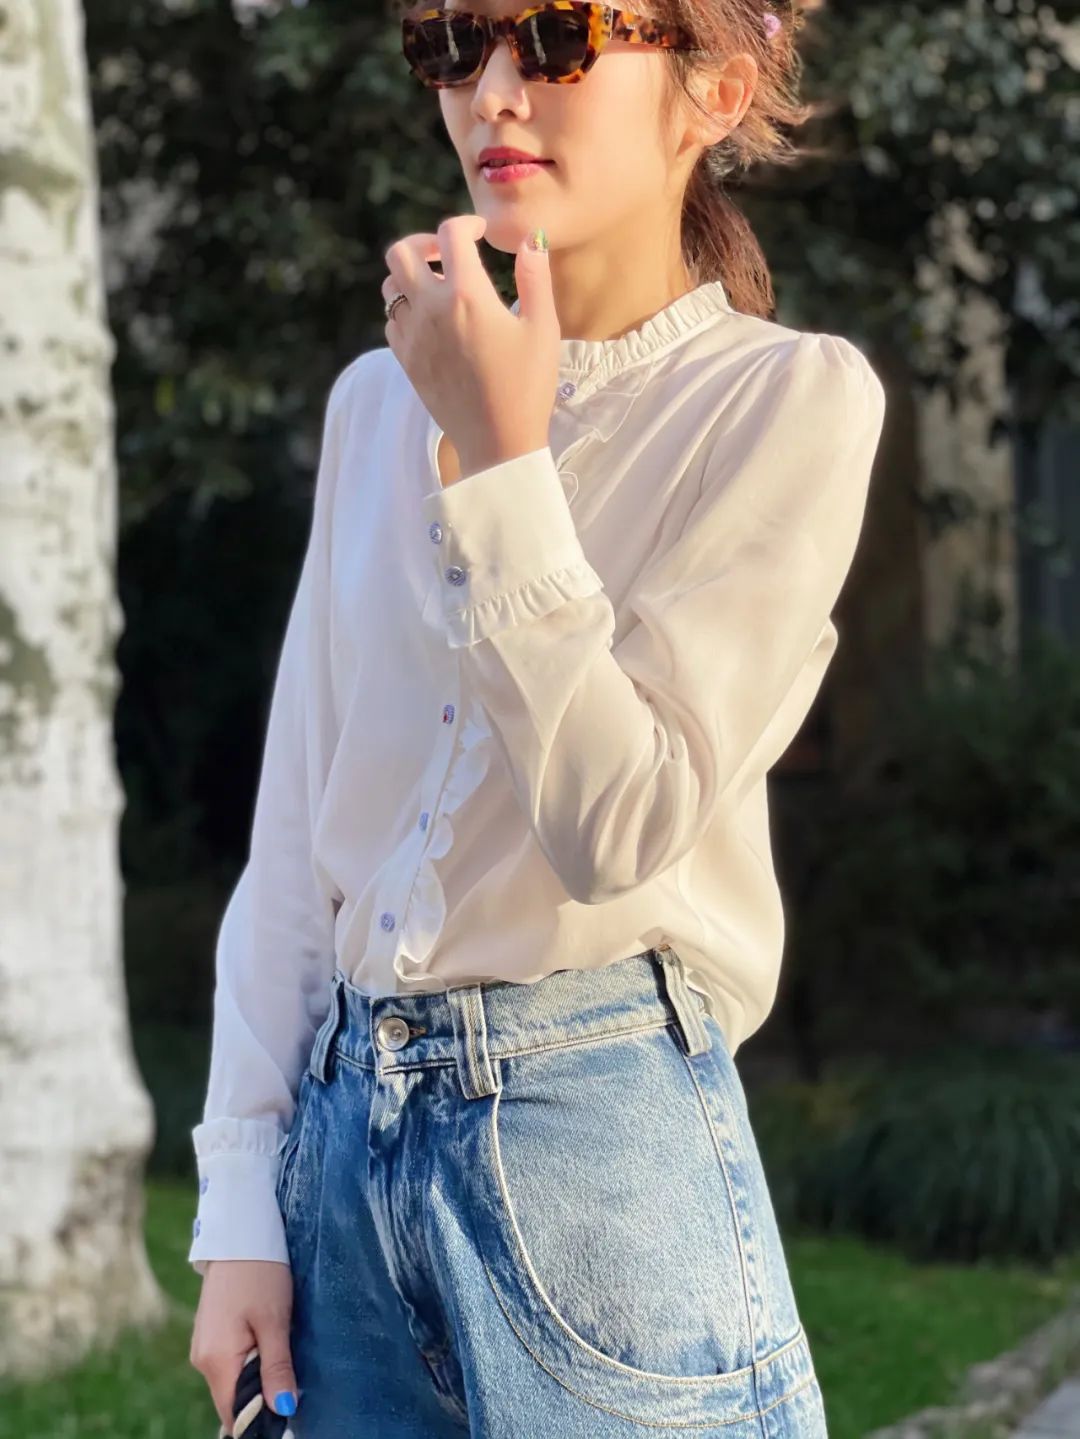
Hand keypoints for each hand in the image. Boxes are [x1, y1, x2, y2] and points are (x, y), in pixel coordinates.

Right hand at [190, 1259, 298, 1434]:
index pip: (234, 1415)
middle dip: (261, 1398)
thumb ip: (277, 1368)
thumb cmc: (260, 1273)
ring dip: (256, 1379)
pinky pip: (229, 1366)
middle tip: (289, 1374)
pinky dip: (248, 1364)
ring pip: (232, 1384)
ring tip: (279, 1350)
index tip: (287, 1407)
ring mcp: (203, 1348)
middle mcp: (203, 1361)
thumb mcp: (275, 1320)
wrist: (239, 1235)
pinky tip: (266, 1341)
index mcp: (216, 1361)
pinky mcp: (209, 1337)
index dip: (261, 1418)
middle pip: (232, 1402)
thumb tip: (284, 1409)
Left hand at [381, 216, 558, 478]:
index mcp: (466, 295)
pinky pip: (390, 320)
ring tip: (437, 285)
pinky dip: (404, 309)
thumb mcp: (543, 329)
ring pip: (389, 285)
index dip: (467, 223)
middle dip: (424, 242)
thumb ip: (535, 277)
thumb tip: (529, 240)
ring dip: (410, 275)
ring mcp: (413, 337)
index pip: (451, 234)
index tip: (480, 232)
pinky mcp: (406, 361)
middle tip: (447, 254)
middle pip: (401, 251)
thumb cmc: (527, 387)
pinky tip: (430, 319)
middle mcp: (431, 310)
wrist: (498, 442)